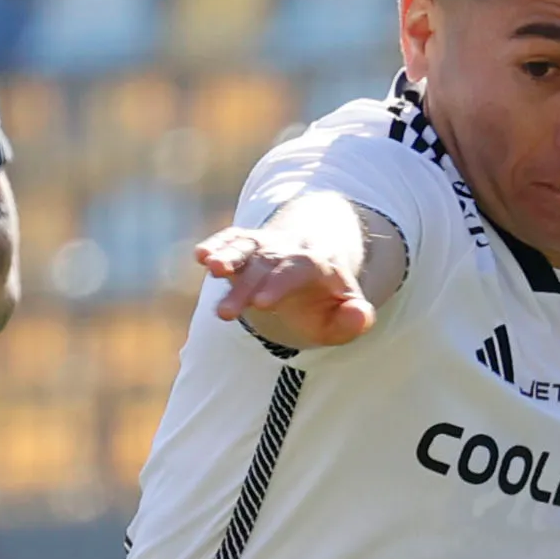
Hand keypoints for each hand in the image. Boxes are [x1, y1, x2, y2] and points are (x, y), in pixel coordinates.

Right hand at [196, 224, 376, 349]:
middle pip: (265, 264)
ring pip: (245, 246)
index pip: (297, 270)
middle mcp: (289, 248)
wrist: (316, 263)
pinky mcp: (246, 243)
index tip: (261, 303)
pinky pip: (231, 238)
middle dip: (244, 287)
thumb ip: (354, 320)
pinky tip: (200, 255)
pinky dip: (216, 244)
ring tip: (209, 266)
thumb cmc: (328, 300)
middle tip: (224, 314)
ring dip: (226, 255)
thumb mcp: (346, 314)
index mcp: (318, 263)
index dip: (278, 284)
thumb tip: (360, 315)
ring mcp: (266, 243)